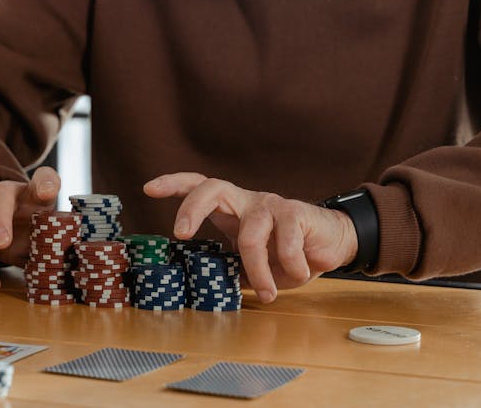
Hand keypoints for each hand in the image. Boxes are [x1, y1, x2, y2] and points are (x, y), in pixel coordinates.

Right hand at [0, 166, 60, 293]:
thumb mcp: (44, 235)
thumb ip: (50, 246)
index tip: (47, 192)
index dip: (46, 183)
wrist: (0, 222)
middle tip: (2, 244)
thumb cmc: (29, 229)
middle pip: (0, 197)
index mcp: (35, 193)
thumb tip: (57, 271)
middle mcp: (7, 190)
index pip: (45, 179)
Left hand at [143, 173, 357, 303]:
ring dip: (258, 270)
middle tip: (180, 233)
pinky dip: (289, 266)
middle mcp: (247, 201)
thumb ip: (231, 267)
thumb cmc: (286, 253)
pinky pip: (286, 242)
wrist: (332, 244)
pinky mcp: (297, 213)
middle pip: (212, 187)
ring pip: (252, 234)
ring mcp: (271, 204)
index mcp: (232, 209)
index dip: (173, 185)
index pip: (198, 186)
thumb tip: (205, 287)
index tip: (148, 189)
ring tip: (266, 294)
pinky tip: (297, 273)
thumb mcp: (252, 263)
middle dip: (191, 208)